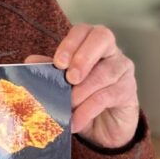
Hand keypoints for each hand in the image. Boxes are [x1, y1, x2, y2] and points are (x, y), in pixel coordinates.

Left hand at [27, 24, 138, 148]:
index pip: (83, 30)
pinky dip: (88, 110)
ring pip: (105, 72)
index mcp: (91, 43)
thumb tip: (30, 61)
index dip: (71, 43)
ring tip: (68, 105)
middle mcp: (110, 51)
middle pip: (103, 38)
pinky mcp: (128, 90)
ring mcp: (122, 69)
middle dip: (83, 57)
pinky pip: (108, 96)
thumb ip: (50, 72)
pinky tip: (76, 121)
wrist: (103, 128)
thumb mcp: (62, 85)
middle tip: (70, 79)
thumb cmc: (82, 99)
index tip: (58, 63)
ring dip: (83, 90)